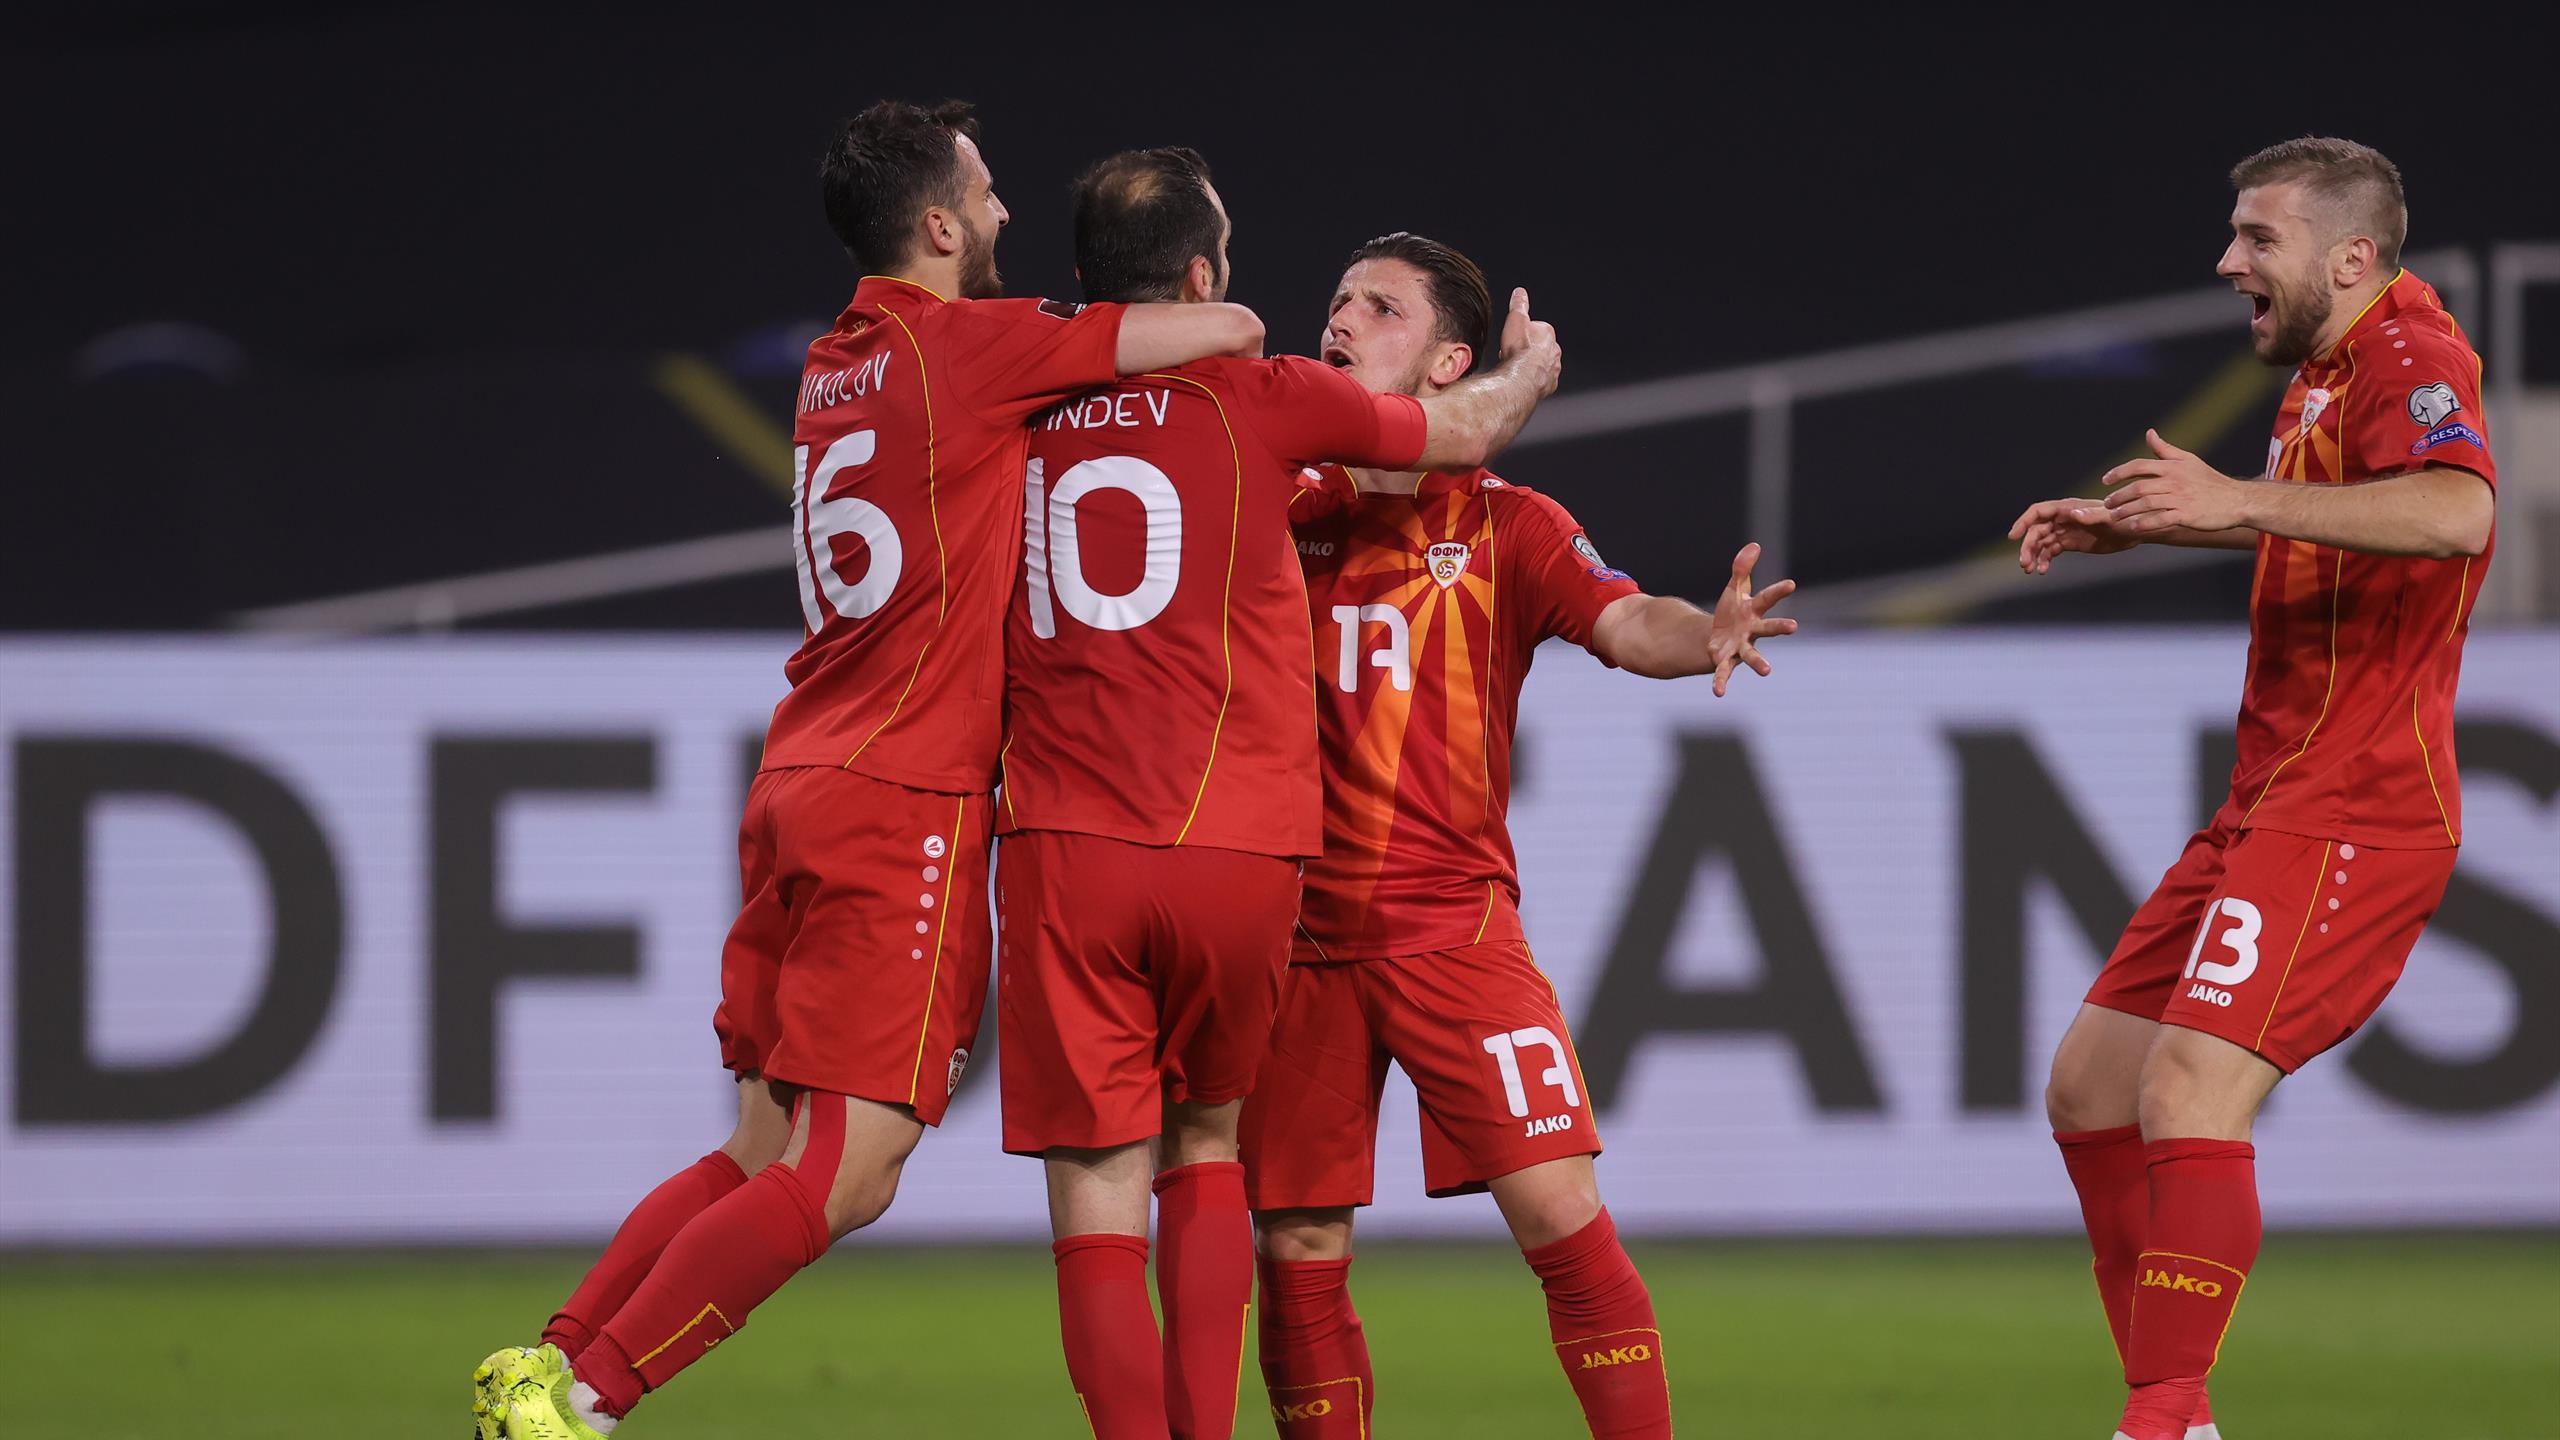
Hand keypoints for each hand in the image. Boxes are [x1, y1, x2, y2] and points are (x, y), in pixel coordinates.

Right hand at [1497, 287, 1561, 396]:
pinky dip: (1533, 380)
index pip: (1537, 328)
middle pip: (1540, 347)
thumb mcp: (1516, 318)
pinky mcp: (1549, 384)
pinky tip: (1522, 380)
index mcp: (1547, 333)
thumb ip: (1519, 304)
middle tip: (1513, 353)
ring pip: (1541, 364)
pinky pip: (1542, 380)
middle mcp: (1554, 351)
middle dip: (1528, 349)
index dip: (1523, 333)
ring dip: (1531, 365)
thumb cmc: (1519, 350)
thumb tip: (1520, 292)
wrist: (1522, 378)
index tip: (1514, 337)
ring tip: (1516, 366)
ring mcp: (1553, 369)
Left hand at [1707, 542, 1796, 696]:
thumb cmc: (1731, 612)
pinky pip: (1724, 673)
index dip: (1778, 591)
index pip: (1768, 599)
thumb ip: (1741, 569)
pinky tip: (1718, 694)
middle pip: (1769, 628)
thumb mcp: (1734, 589)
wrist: (1718, 638)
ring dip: (1759, 663)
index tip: (1791, 584)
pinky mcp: (1725, 661)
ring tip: (1767, 671)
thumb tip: (1754, 546)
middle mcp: (1752, 631)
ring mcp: (1741, 648)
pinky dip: (1721, 683)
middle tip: (1794, 627)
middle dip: (1780, 627)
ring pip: (1752, 655)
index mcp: (1754, 611)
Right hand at [2008, 497, 2135, 573]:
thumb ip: (2090, 515)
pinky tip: (2043, 571)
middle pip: (2036, 531)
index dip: (2023, 522)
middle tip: (2024, 564)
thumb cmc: (2125, 521)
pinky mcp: (2070, 543)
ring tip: (2031, 570)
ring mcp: (2066, 531)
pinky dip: (2044, 561)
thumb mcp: (2110, 518)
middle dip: (2028, 546)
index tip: (2013, 536)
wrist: (2135, 532)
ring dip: (2033, 555)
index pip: (2038, 512)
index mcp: (2068, 508)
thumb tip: (2070, 513)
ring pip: (2041, 542)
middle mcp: (2063, 518)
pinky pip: (2050, 551)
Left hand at [2103, 429, 2252, 533]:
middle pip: (2138, 486)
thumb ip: (2165, 449)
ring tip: (2114, 516)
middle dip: (2119, 495)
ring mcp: (2180, 498)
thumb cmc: (2209, 480)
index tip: (2105, 480)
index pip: (2139, 465)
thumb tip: (2149, 433)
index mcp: (2172, 466)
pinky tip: (2133, 527)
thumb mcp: (2188, 460)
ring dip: (2127, 510)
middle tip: (2107, 503)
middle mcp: (2174, 481)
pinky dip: (2145, 523)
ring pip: (2146, 503)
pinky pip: (2160, 519)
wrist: (2236, 500)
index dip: (2119, 472)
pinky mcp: (2187, 515)